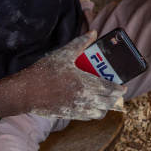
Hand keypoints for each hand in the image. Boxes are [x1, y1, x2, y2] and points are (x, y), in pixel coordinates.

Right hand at [0, 31, 126, 120]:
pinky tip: (90, 106)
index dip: (119, 90)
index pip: (110, 89)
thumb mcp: (63, 54)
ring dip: (105, 107)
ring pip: (98, 113)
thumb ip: (80, 43)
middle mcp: (84, 99)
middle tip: (115, 92)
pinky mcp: (68, 115)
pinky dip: (93, 113)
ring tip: (105, 100)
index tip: (123, 87)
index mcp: (85, 83)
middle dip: (114, 99)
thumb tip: (93, 33)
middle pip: (107, 103)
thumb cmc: (45, 72)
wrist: (26, 92)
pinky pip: (87, 117)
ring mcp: (76, 109)